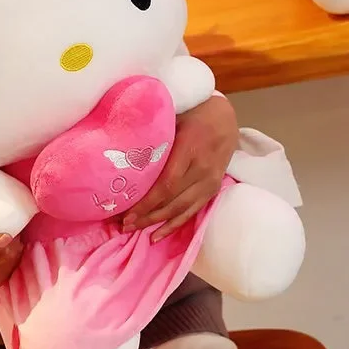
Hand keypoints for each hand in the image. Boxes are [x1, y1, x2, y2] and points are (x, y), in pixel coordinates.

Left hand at [121, 94, 238, 241]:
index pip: (166, 184)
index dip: (146, 202)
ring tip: (135, 231)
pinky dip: (175, 224)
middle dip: (146, 216)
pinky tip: (158, 235)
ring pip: (182, 209)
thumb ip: (154, 136)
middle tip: (123, 225)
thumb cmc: (193, 113)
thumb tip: (123, 152)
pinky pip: (193, 211)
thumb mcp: (173, 118)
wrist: (226, 117)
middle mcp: (202, 169)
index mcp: (189, 149)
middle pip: (172, 201)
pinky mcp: (213, 189)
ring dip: (157, 223)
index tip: (126, 211)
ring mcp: (210, 181)